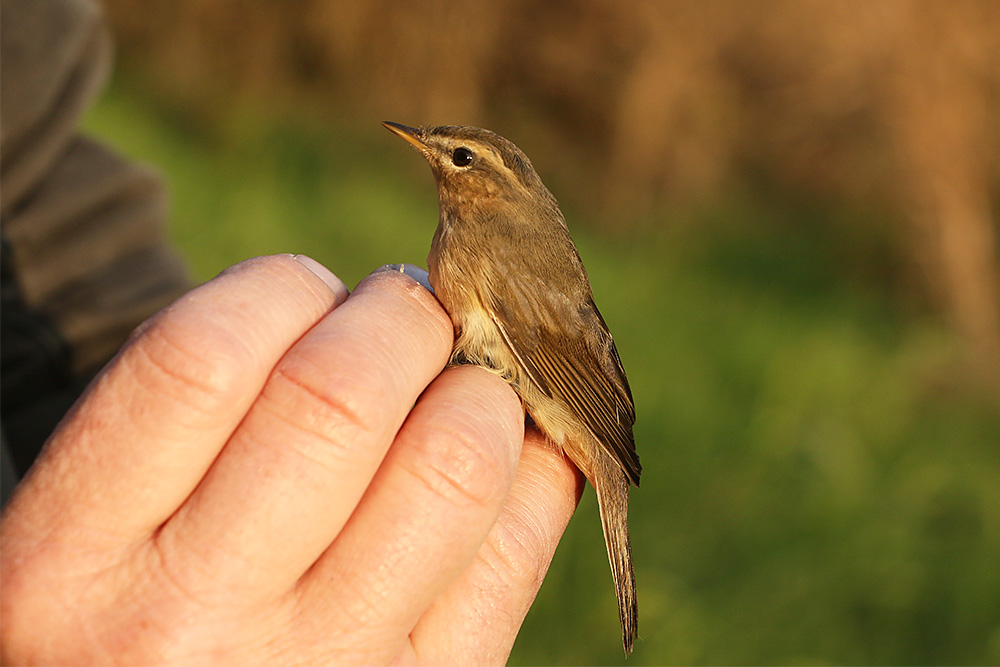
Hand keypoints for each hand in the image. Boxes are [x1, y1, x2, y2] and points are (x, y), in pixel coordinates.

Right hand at [0, 255, 581, 664]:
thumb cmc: (141, 606)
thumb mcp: (103, 521)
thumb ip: (200, 411)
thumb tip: (380, 306)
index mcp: (72, 557)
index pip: (200, 356)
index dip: (282, 288)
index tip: (309, 294)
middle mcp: (191, 619)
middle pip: (339, 396)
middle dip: (402, 317)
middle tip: (408, 316)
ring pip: (451, 463)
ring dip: (480, 388)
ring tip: (462, 385)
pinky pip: (518, 546)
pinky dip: (537, 467)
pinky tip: (510, 454)